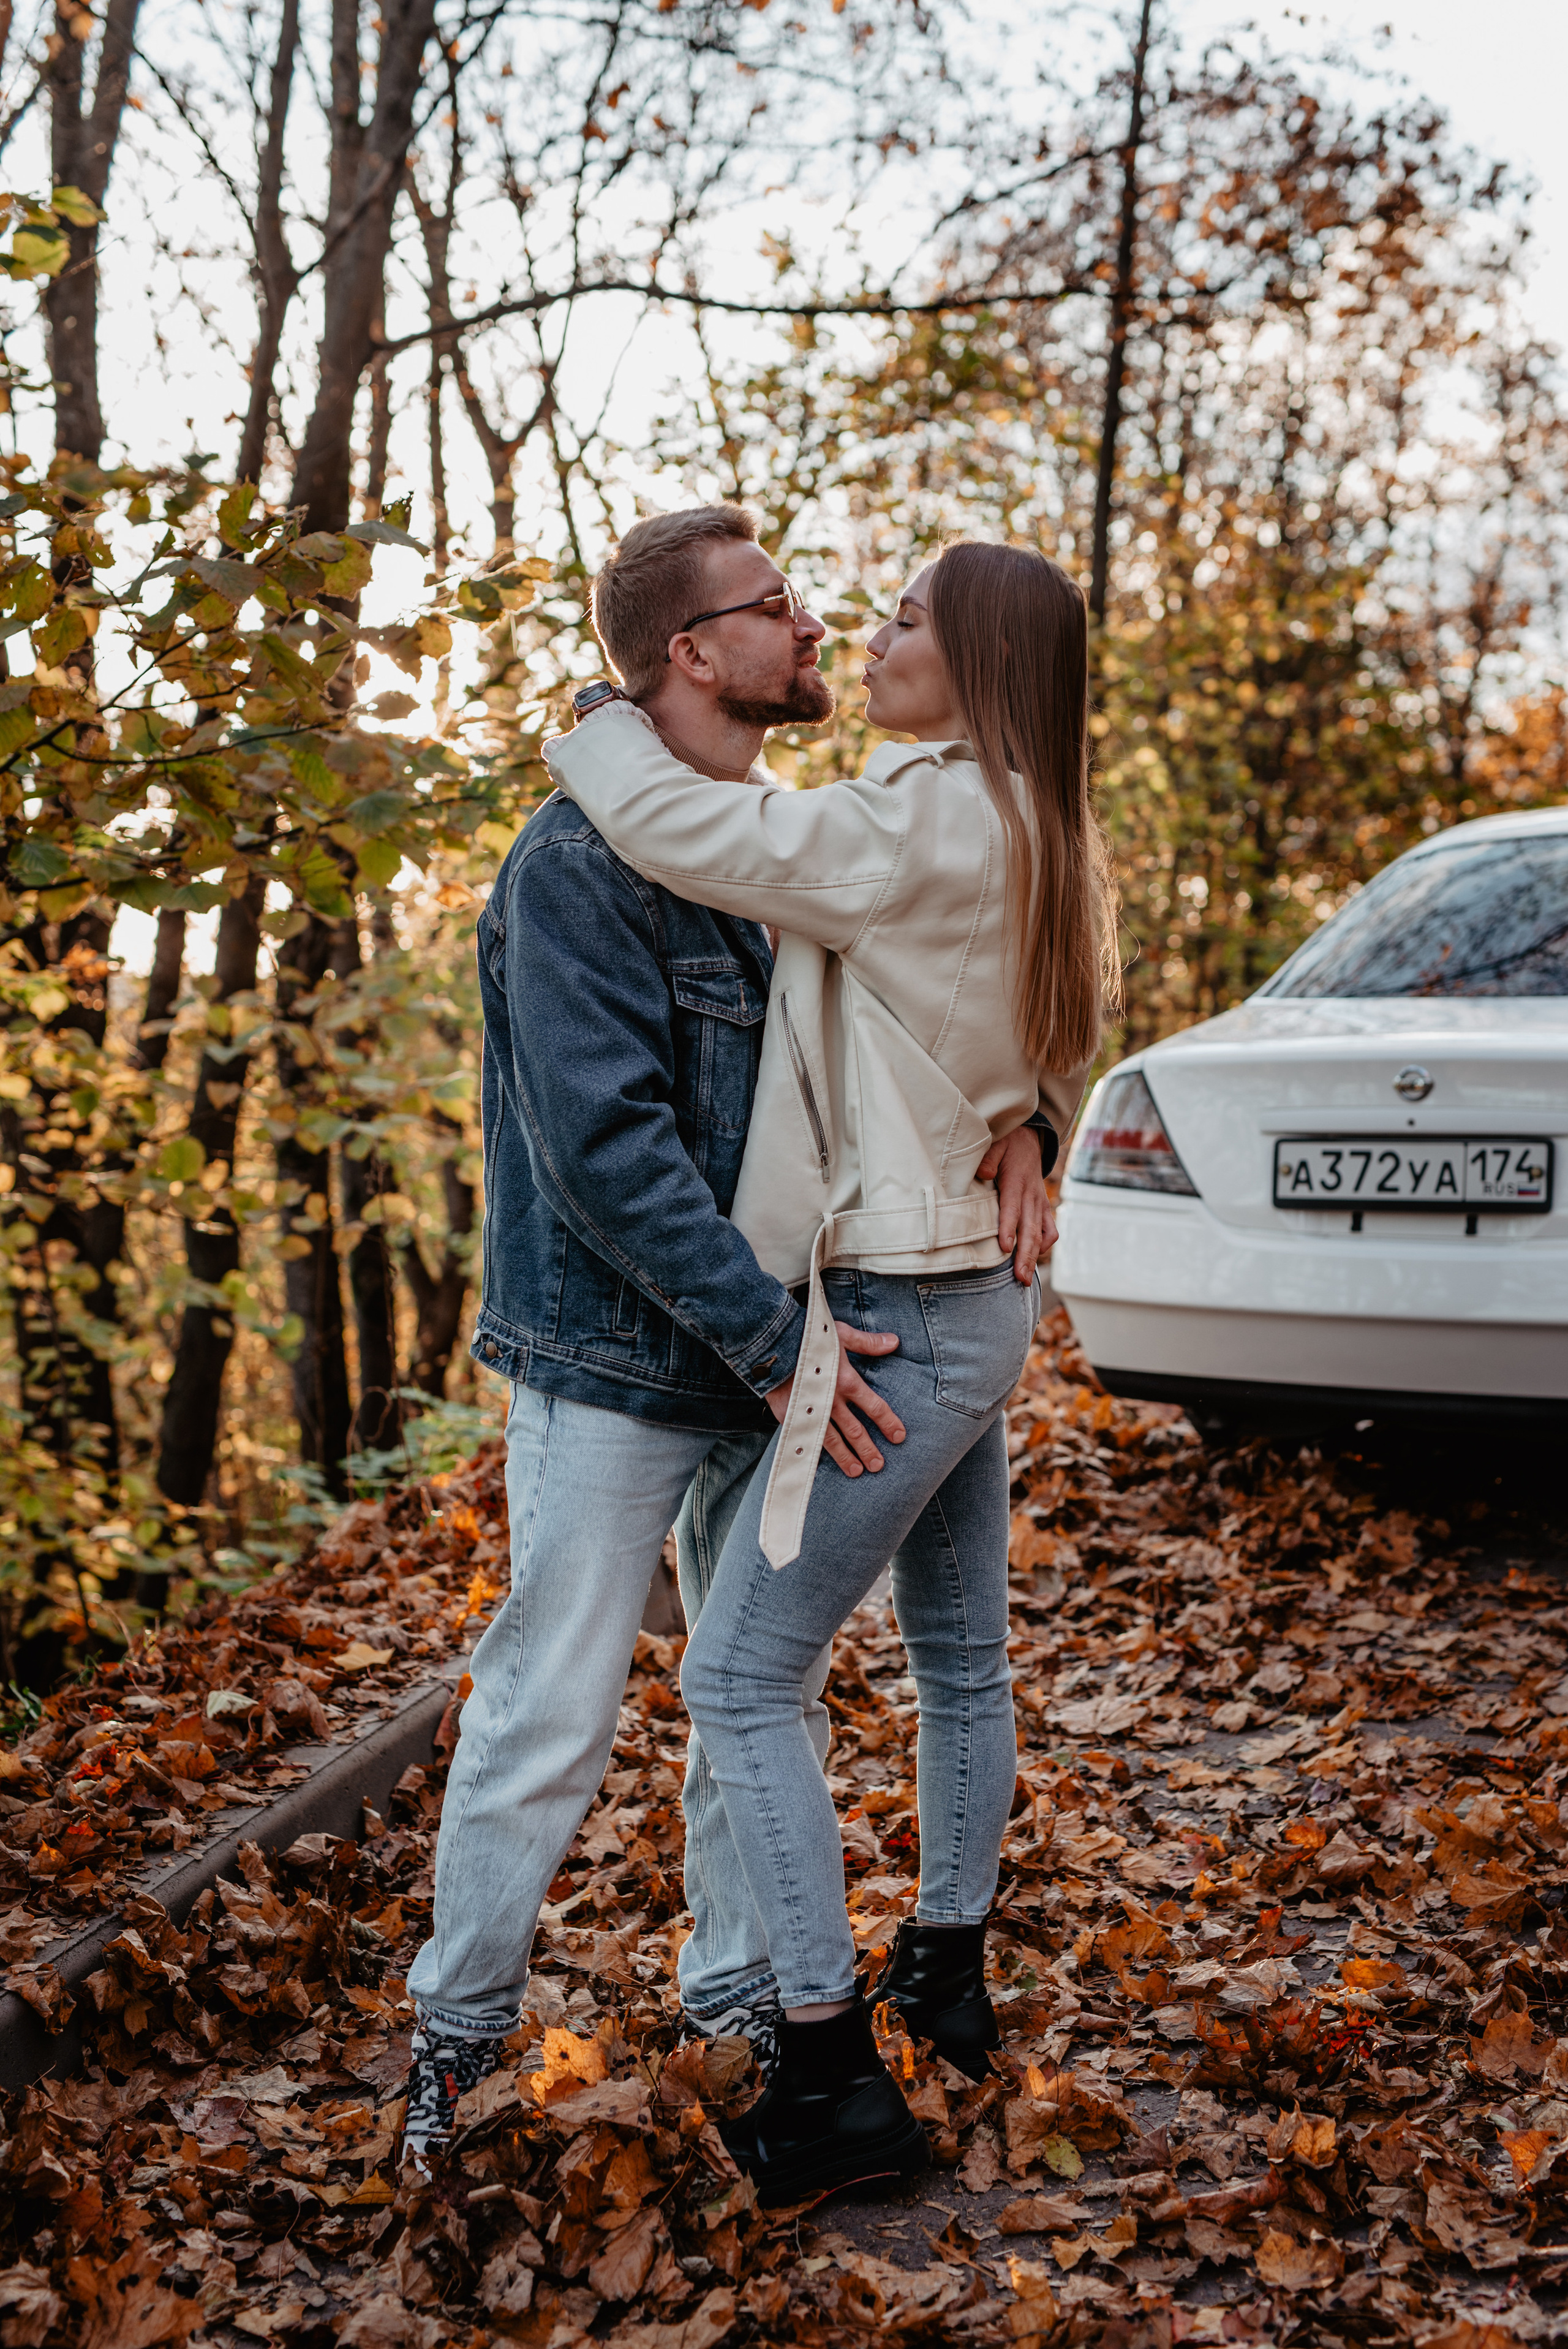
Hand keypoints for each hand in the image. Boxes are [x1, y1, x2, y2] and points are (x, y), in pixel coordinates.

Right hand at [766, 1322, 905, 1477]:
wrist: (770, 1344)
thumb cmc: (807, 1336)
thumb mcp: (840, 1334)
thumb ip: (867, 1343)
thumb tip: (894, 1341)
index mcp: (847, 1381)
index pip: (874, 1407)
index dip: (888, 1423)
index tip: (899, 1436)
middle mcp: (832, 1400)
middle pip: (855, 1431)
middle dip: (869, 1450)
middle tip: (878, 1466)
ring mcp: (811, 1411)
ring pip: (832, 1440)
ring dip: (846, 1457)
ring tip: (856, 1471)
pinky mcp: (791, 1416)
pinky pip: (807, 1438)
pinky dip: (816, 1452)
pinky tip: (821, 1463)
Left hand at [976, 1125, 1057, 1283]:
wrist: (1030, 1138)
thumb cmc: (1007, 1143)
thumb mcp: (996, 1143)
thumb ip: (988, 1158)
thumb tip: (983, 1174)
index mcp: (1016, 1181)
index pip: (1012, 1208)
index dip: (1009, 1228)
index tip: (1005, 1248)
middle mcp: (1031, 1195)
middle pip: (1029, 1229)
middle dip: (1025, 1255)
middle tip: (1019, 1278)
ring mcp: (1040, 1203)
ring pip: (1041, 1233)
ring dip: (1035, 1256)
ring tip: (1026, 1279)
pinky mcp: (1044, 1207)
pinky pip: (1050, 1229)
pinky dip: (1045, 1244)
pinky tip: (1036, 1257)